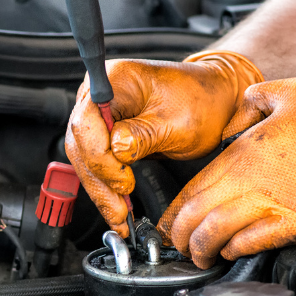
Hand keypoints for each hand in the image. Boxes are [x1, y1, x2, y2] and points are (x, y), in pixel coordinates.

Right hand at [65, 50, 262, 237]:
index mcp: (116, 79)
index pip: (87, 122)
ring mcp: (100, 114)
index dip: (101, 157)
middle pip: (81, 143)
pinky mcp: (106, 133)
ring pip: (84, 158)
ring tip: (118, 216)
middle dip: (99, 180)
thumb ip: (143, 135)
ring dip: (100, 189)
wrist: (214, 100)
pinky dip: (106, 185)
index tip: (123, 181)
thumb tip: (116, 151)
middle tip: (118, 210)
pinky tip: (116, 205)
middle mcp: (100, 94)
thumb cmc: (201, 101)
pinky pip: (96, 162)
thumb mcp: (178, 122)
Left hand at [158, 77, 295, 268]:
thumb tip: (237, 110)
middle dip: (179, 236)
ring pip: (218, 234)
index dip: (175, 209)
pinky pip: (254, 244)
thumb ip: (255, 99)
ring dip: (202, 249)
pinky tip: (232, 252)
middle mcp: (255, 179)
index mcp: (248, 149)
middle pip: (197, 214)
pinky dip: (236, 251)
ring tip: (199, 257)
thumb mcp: (295, 91)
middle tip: (176, 245)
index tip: (169, 221)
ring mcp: (278, 204)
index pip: (194, 185)